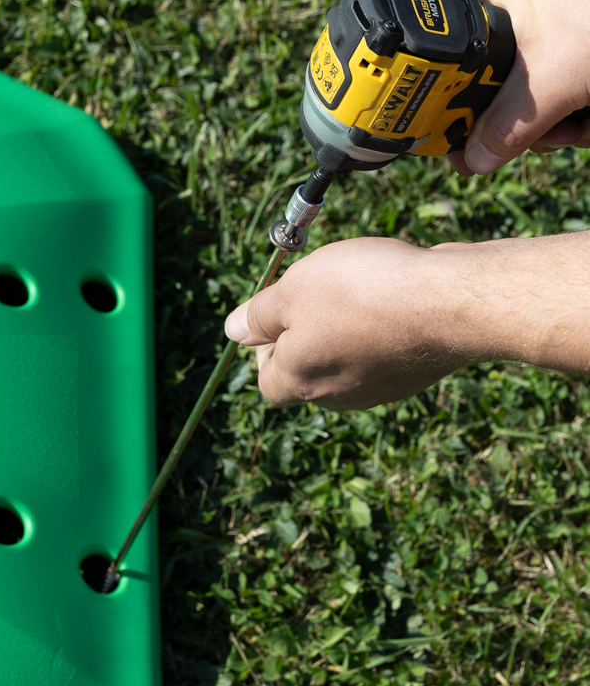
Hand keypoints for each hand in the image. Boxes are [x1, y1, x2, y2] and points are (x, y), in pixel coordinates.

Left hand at [223, 233, 589, 409]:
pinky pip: (381, 353)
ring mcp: (381, 388)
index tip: (279, 314)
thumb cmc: (362, 292)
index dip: (264, 349)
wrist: (451, 302)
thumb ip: (258, 315)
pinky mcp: (414, 373)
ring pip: (345, 362)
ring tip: (356, 289)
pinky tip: (390, 295)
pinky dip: (378, 328)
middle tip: (316, 294)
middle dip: (303, 336)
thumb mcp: (292, 291)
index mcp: (301, 382)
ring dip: (342, 329)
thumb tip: (233, 331)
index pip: (267, 383)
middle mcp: (339, 396)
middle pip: (306, 374)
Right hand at [448, 0, 589, 175]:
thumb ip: (506, 129)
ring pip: (543, 86)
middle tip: (553, 136)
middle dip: (532, 122)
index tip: (472, 148)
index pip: (461, 67)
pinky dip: (585, 101)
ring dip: (565, 119)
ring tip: (586, 122)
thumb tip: (473, 161)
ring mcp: (564, 10)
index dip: (466, 112)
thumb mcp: (550, 86)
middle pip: (504, 84)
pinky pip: (573, 73)